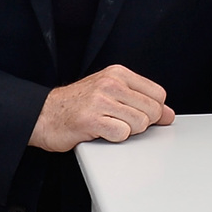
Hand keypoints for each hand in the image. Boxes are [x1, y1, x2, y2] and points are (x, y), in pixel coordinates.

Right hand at [29, 64, 174, 150]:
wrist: (42, 115)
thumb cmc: (78, 105)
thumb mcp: (111, 94)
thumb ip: (141, 100)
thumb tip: (169, 114)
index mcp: (118, 73)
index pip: (158, 94)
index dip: (154, 110)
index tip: (140, 114)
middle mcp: (110, 83)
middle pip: (152, 111)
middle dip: (141, 123)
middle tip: (120, 122)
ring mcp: (100, 101)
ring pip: (140, 123)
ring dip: (126, 131)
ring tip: (108, 125)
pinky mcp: (91, 120)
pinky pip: (122, 134)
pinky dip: (114, 138)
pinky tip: (101, 131)